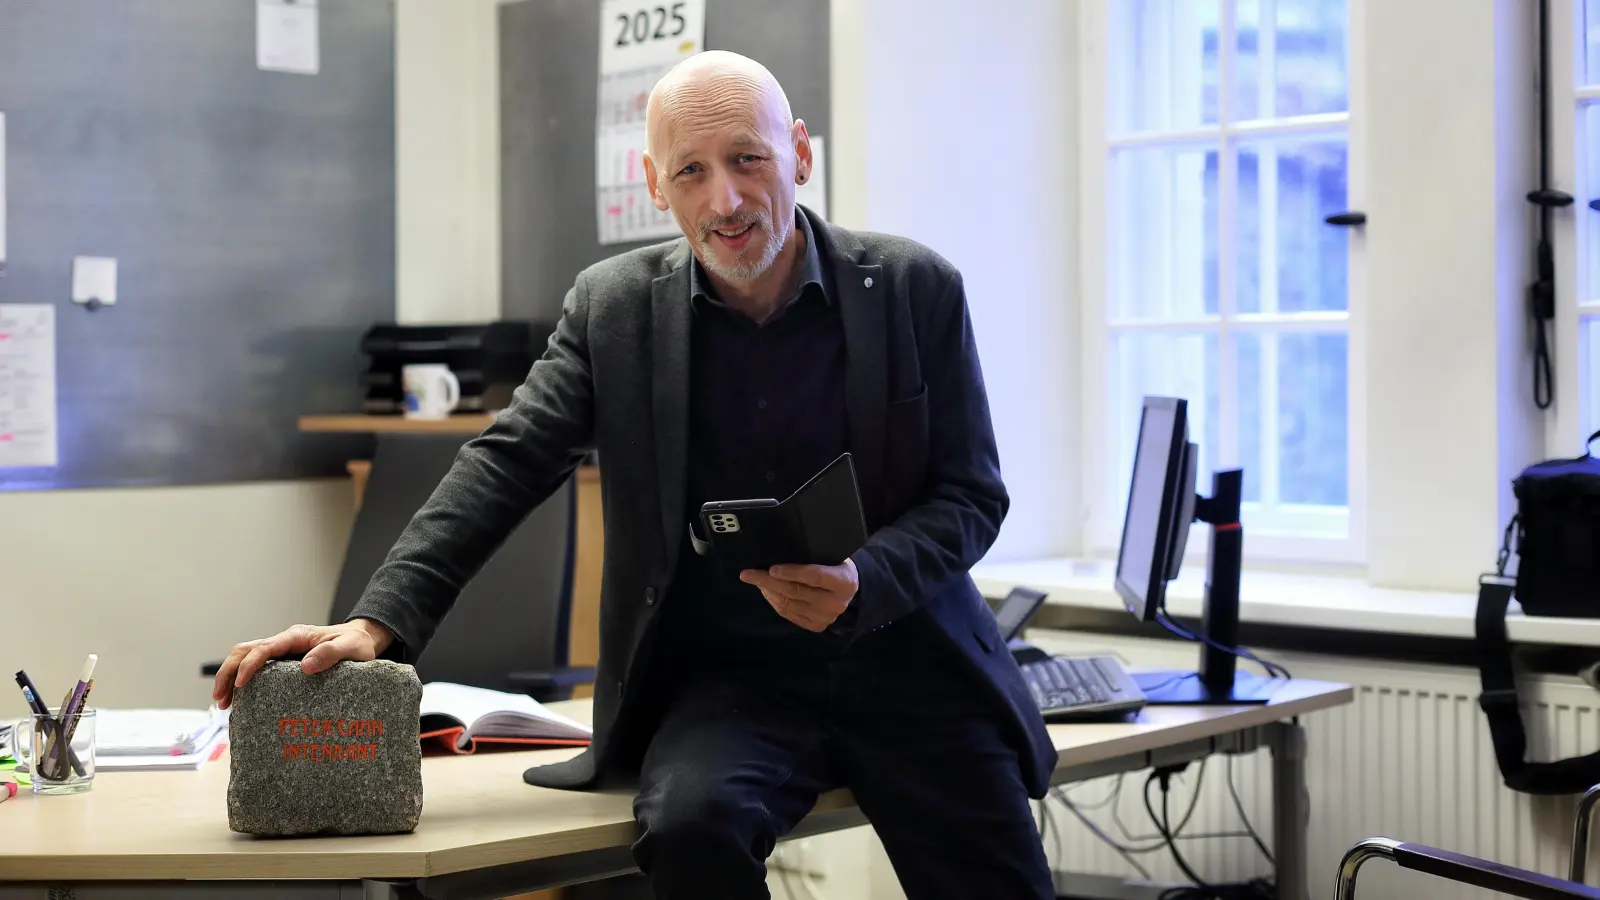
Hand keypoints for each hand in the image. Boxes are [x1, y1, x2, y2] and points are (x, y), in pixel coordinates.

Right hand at [211, 618, 393, 709]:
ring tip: (224, 703)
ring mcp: (282, 651)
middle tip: (221, 699)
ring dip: (231, 677)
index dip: (249, 665)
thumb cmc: (357, 643)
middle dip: (228, 672)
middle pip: (245, 650)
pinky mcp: (283, 663)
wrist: (362, 640)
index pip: (264, 648)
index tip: (241, 685)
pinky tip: (241, 700)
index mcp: (296, 636)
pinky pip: (257, 668)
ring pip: (245, 658)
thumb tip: (305, 666)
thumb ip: (331, 653)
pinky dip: (243, 681)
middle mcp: (284, 642)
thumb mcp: (350, 647)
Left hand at [740, 559, 858, 632]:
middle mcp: (836, 603)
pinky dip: (774, 602)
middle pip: (797, 592)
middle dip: (769, 582)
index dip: (792, 572)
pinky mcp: (816, 626)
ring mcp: (826, 617)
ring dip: (768, 591)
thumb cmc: (837, 565)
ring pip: (789, 604)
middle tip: (749, 574)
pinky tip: (766, 591)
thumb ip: (814, 556)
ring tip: (756, 580)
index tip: (771, 568)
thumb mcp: (834, 556)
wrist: (850, 588)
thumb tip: (781, 548)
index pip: (815, 576)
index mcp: (844, 582)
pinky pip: (789, 614)